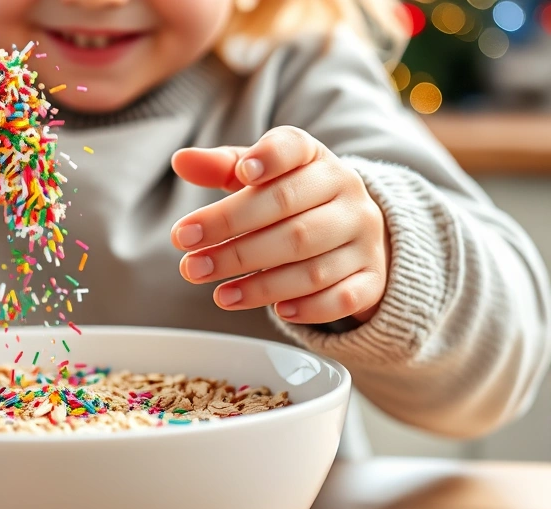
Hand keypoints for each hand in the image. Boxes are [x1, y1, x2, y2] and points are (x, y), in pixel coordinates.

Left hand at [170, 126, 389, 324]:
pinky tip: (280, 313)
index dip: (270, 158)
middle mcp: (346, 193)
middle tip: (189, 262)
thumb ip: (222, 168)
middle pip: (289, 215)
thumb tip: (181, 160)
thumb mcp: (258, 178)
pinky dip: (312, 307)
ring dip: (261, 284)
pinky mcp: (373, 278)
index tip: (242, 174)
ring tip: (219, 295)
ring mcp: (364, 237)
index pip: (295, 149)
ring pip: (312, 263)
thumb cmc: (291, 201)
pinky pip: (346, 297)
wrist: (353, 234)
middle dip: (233, 241)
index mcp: (315, 159)